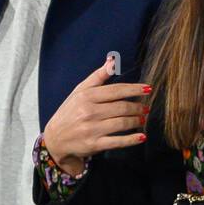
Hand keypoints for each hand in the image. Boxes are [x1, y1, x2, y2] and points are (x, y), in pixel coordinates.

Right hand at [41, 57, 149, 175]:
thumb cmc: (70, 112)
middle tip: (146, 108)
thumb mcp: (79, 91)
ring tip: (142, 119)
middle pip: (121, 107)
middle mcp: (88, 112)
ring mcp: (91, 129)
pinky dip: (132, 139)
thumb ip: (98, 76)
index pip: (116, 90)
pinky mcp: (94, 144)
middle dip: (137, 107)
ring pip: (121, 123)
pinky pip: (117, 142)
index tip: (148, 89)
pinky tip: (141, 137)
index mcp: (86, 96)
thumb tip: (113, 60)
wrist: (55, 138)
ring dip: (136, 121)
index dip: (134, 89)